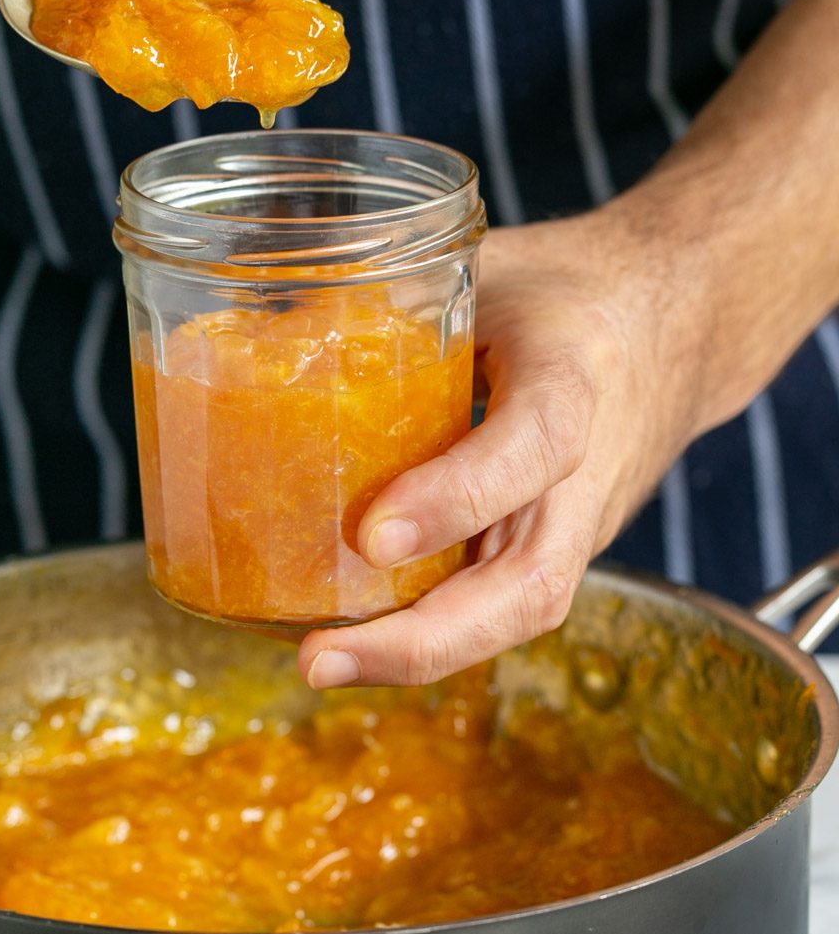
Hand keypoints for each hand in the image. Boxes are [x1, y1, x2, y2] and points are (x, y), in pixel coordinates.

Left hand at [298, 208, 700, 687]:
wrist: (672, 326)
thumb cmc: (564, 292)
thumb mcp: (487, 268)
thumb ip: (392, 300)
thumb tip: (261, 338)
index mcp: (574, 377)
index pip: (531, 447)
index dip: (457, 497)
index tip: (372, 536)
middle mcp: (587, 471)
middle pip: (530, 583)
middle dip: (424, 638)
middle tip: (317, 658)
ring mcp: (577, 524)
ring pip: (513, 614)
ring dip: (416, 655)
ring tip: (318, 664)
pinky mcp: (552, 548)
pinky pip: (493, 605)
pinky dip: (422, 634)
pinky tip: (344, 642)